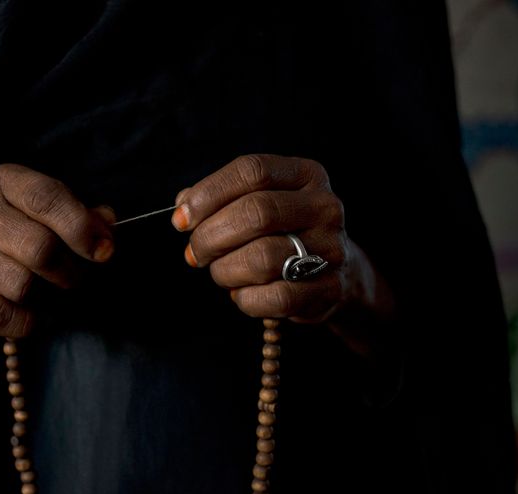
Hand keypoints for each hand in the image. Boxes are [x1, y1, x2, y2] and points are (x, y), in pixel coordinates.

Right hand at [0, 164, 114, 337]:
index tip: (104, 252)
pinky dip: (23, 322)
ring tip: (47, 291)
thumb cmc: (29, 228)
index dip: (81, 228)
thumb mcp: (57, 213)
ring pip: (20, 285)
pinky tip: (31, 314)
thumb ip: (85, 217)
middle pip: (38, 247)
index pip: (46, 198)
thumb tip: (106, 224)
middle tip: (73, 278)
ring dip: (44, 296)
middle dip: (68, 270)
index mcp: (5, 182)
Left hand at [171, 154, 393, 354]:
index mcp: (306, 175)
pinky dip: (245, 299)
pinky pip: (274, 297)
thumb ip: (220, 198)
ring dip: (226, 270)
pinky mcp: (330, 289)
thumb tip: (183, 204)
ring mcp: (332, 248)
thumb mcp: (259, 203)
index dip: (208, 193)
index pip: (252, 170)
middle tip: (195, 253)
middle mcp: (324, 207)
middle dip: (210, 236)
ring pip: (262, 258)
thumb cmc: (282, 233)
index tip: (181, 219)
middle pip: (255, 213)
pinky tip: (241, 293)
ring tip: (221, 272)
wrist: (335, 273)